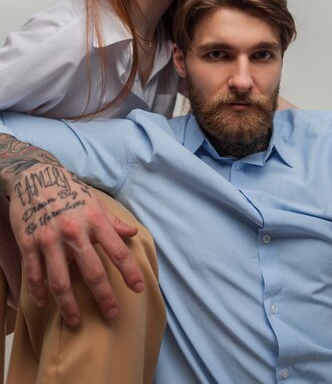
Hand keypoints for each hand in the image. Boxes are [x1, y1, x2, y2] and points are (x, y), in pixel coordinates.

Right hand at [1, 135, 143, 326]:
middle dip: (104, 296)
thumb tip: (133, 235)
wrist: (34, 176)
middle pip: (92, 272)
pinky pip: (34, 274)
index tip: (138, 288)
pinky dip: (38, 292)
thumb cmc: (69, 189)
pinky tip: (44, 304)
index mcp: (94, 220)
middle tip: (112, 313)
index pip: (116, 251)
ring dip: (69, 305)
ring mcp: (49, 240)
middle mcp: (73, 232)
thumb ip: (113, 222)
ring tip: (76, 320)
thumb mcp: (95, 202)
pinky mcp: (28, 243)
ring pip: (60, 281)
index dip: (129, 271)